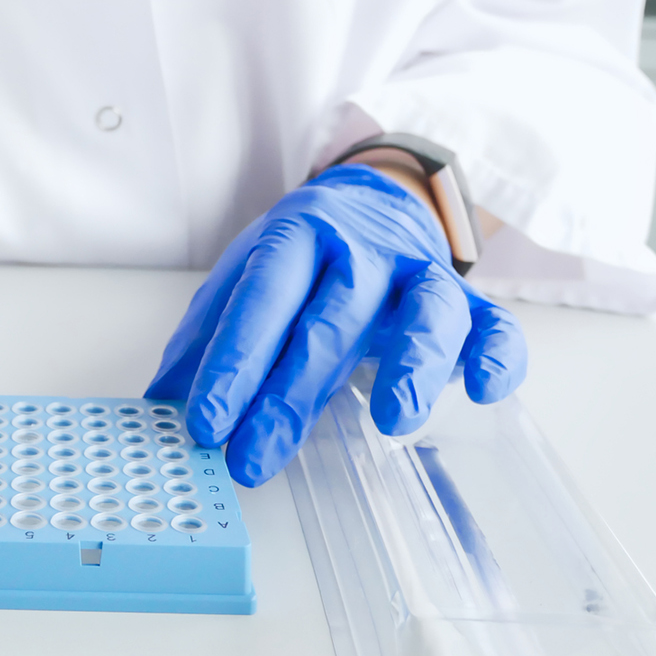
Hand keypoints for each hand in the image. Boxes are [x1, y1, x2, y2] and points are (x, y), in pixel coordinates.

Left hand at [145, 165, 525, 485]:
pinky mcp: (469, 297)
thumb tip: (157, 408)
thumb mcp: (243, 279)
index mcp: (296, 237)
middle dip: (291, 393)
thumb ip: (204, 342)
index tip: (205, 422)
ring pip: (428, 309)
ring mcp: (420, 271)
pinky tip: (480, 390)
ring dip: (412, 362)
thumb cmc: (303, 256)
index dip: (232, 362)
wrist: (376, 199)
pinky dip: (498, 354)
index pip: (261, 300)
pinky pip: (495, 322)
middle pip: (330, 318)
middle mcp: (362, 250)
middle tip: (256, 456)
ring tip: (393, 421)